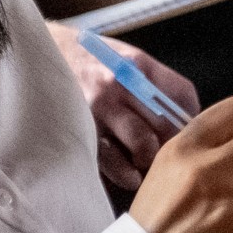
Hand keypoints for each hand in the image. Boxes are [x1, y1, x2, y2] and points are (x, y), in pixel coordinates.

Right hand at [53, 24, 200, 189]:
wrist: (43, 58)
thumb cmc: (93, 63)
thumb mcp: (128, 59)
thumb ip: (157, 84)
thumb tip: (187, 120)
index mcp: (137, 65)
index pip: (181, 95)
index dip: (190, 119)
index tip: (189, 131)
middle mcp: (118, 86)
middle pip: (166, 123)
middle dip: (174, 142)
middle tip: (171, 151)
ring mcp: (98, 111)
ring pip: (143, 145)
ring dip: (151, 159)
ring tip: (148, 160)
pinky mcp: (81, 133)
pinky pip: (113, 163)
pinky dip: (128, 175)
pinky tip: (132, 174)